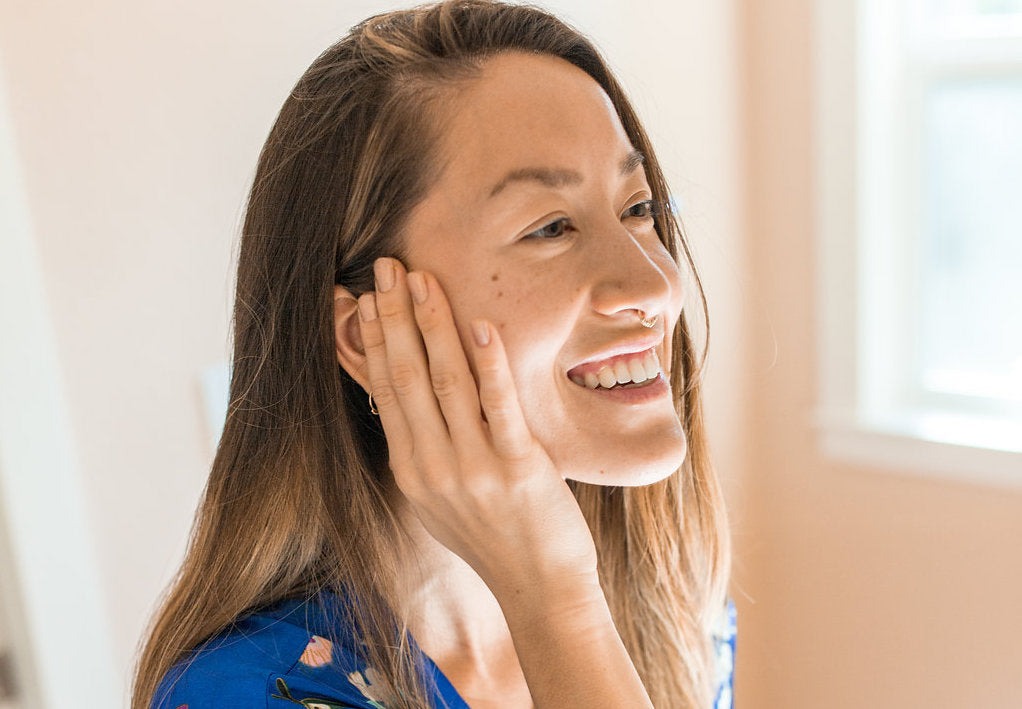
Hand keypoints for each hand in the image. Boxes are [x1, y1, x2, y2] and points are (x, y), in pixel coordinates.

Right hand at [357, 257, 598, 598]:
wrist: (538, 586)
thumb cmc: (491, 536)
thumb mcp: (438, 496)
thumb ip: (420, 448)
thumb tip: (400, 401)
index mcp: (411, 470)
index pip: (384, 390)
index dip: (374, 339)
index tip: (367, 297)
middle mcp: (433, 467)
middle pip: (406, 376)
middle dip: (395, 316)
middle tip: (387, 267)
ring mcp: (474, 468)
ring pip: (446, 382)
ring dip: (433, 325)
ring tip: (423, 279)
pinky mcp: (518, 468)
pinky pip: (499, 406)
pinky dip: (489, 363)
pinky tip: (481, 325)